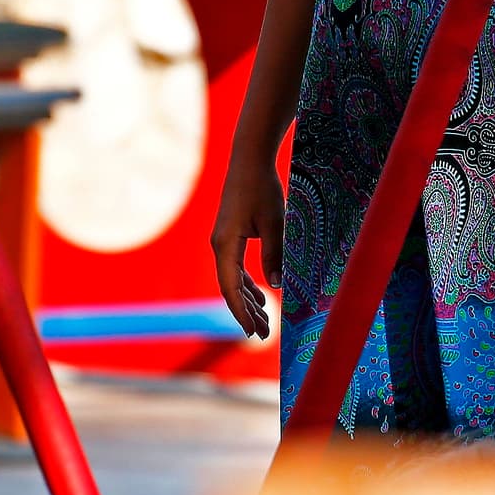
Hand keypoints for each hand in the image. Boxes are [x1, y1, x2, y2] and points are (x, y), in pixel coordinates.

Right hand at [210, 161, 283, 338]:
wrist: (249, 160)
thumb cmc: (262, 188)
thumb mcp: (275, 223)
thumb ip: (274, 255)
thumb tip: (275, 285)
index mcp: (225, 244)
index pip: (231, 288)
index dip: (242, 312)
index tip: (254, 332)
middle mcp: (219, 245)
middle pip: (230, 287)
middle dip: (247, 312)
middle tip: (265, 334)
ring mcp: (223, 241)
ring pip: (232, 279)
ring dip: (248, 299)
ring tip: (264, 319)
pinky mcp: (230, 235)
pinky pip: (235, 266)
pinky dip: (247, 283)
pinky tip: (260, 294)